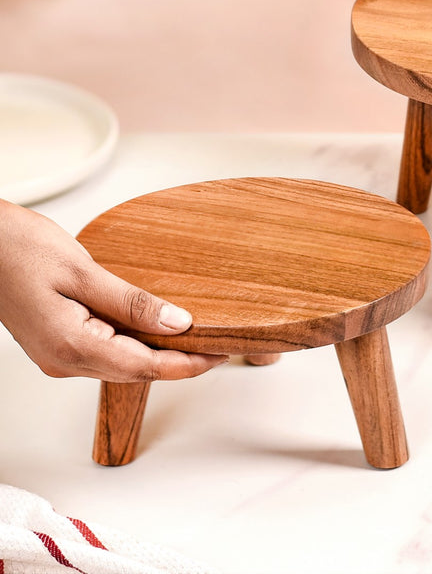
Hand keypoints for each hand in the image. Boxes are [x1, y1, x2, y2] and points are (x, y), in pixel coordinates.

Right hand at [0, 199, 226, 381]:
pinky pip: (109, 352)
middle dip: (180, 362)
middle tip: (220, 345)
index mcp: (71, 346)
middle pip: (137, 371)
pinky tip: (158, 329)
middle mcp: (64, 361)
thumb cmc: (18, 250)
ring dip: (160, 354)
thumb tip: (178, 323)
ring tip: (198, 338)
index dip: (188, 364)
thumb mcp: (84, 272)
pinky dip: (138, 344)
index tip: (221, 354)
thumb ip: (132, 302)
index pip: (145, 367)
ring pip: (124, 364)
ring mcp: (59, 355)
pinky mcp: (59, 342)